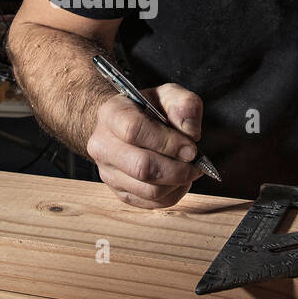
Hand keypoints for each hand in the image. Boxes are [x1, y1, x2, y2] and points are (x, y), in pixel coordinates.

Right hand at [87, 83, 205, 208]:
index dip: (168, 142)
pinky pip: (151, 203)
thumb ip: (184, 105)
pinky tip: (177, 179)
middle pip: (142, 167)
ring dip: (177, 183)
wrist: (125, 127)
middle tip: (195, 163)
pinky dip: (172, 194)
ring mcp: (108, 172)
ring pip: (148, 190)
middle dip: (177, 169)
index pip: (134, 130)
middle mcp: (102, 145)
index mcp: (111, 114)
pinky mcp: (119, 192)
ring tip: (188, 170)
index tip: (191, 147)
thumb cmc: (148, 110)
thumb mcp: (168, 95)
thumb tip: (190, 133)